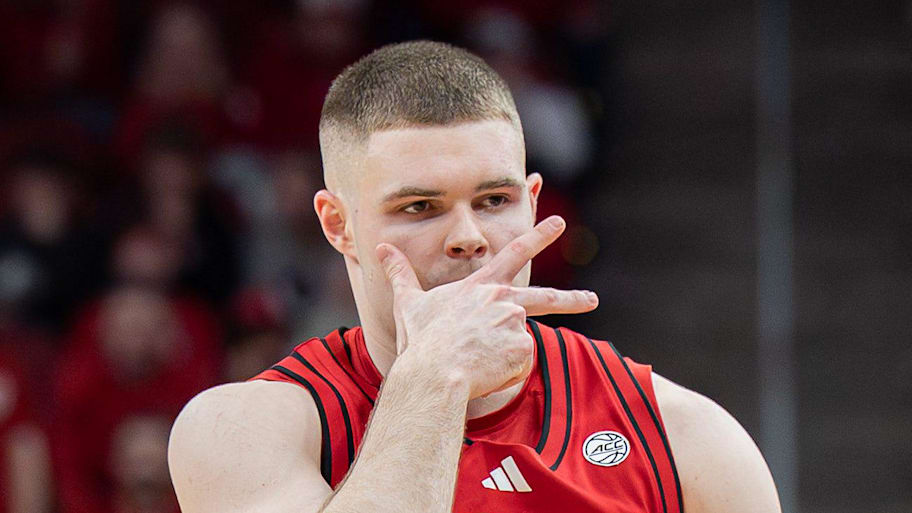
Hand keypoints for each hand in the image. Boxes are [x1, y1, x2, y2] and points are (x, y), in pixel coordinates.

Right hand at [376, 215, 597, 399]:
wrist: (435, 372)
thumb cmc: (422, 338)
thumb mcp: (409, 303)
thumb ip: (400, 273)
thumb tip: (381, 249)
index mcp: (482, 287)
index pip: (515, 252)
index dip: (538, 235)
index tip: (558, 223)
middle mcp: (504, 301)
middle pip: (545, 298)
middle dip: (573, 299)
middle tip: (593, 301)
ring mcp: (516, 324)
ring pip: (516, 343)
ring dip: (500, 356)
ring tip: (478, 362)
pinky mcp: (523, 350)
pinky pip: (518, 366)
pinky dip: (503, 374)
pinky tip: (484, 374)